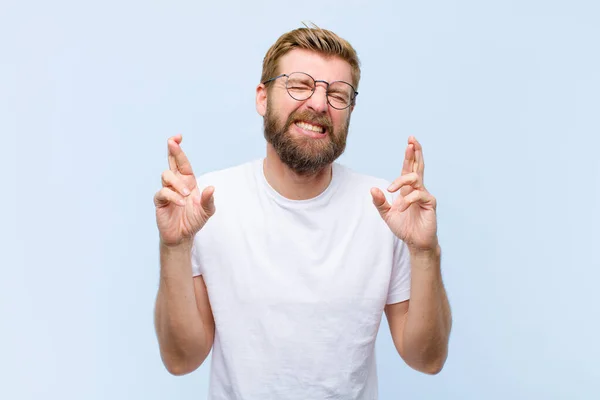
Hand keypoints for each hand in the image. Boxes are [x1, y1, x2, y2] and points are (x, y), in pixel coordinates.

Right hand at [154, 134, 215, 246]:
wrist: (183, 236)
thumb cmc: (194, 220)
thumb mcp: (207, 211)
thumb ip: (209, 200)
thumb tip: (211, 188)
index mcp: (188, 182)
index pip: (183, 163)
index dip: (179, 150)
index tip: (177, 137)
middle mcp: (176, 184)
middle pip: (171, 163)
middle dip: (172, 151)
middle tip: (172, 141)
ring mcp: (167, 191)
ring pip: (166, 176)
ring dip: (177, 183)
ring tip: (187, 195)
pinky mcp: (160, 201)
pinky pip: (163, 192)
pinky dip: (173, 196)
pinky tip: (181, 203)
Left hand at [371, 136, 437, 251]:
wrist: (415, 242)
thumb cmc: (404, 227)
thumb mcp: (387, 214)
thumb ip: (379, 202)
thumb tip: (373, 188)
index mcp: (407, 189)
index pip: (409, 168)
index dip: (409, 155)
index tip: (409, 142)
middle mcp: (417, 189)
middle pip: (418, 166)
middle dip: (415, 152)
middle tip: (411, 140)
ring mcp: (424, 195)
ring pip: (416, 178)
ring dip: (401, 180)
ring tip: (391, 189)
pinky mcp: (430, 203)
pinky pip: (419, 194)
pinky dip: (408, 199)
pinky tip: (402, 206)